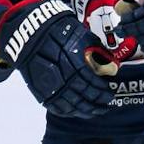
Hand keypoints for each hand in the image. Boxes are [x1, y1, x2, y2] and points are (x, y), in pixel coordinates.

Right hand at [0, 0, 113, 119]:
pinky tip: (75, 111)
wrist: (32, 33)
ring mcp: (51, 87)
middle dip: (96, 104)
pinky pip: (56, 106)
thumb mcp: (84, 37)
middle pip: (84, 99)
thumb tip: (111, 67)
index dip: (102, 92)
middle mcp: (64, 79)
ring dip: (84, 111)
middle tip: (105, 106)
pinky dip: (68, 111)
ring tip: (93, 112)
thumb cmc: (60, 32)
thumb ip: (98, 53)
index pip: (93, 85)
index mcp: (75, 66)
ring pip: (71, 106)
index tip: (109, 94)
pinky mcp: (41, 91)